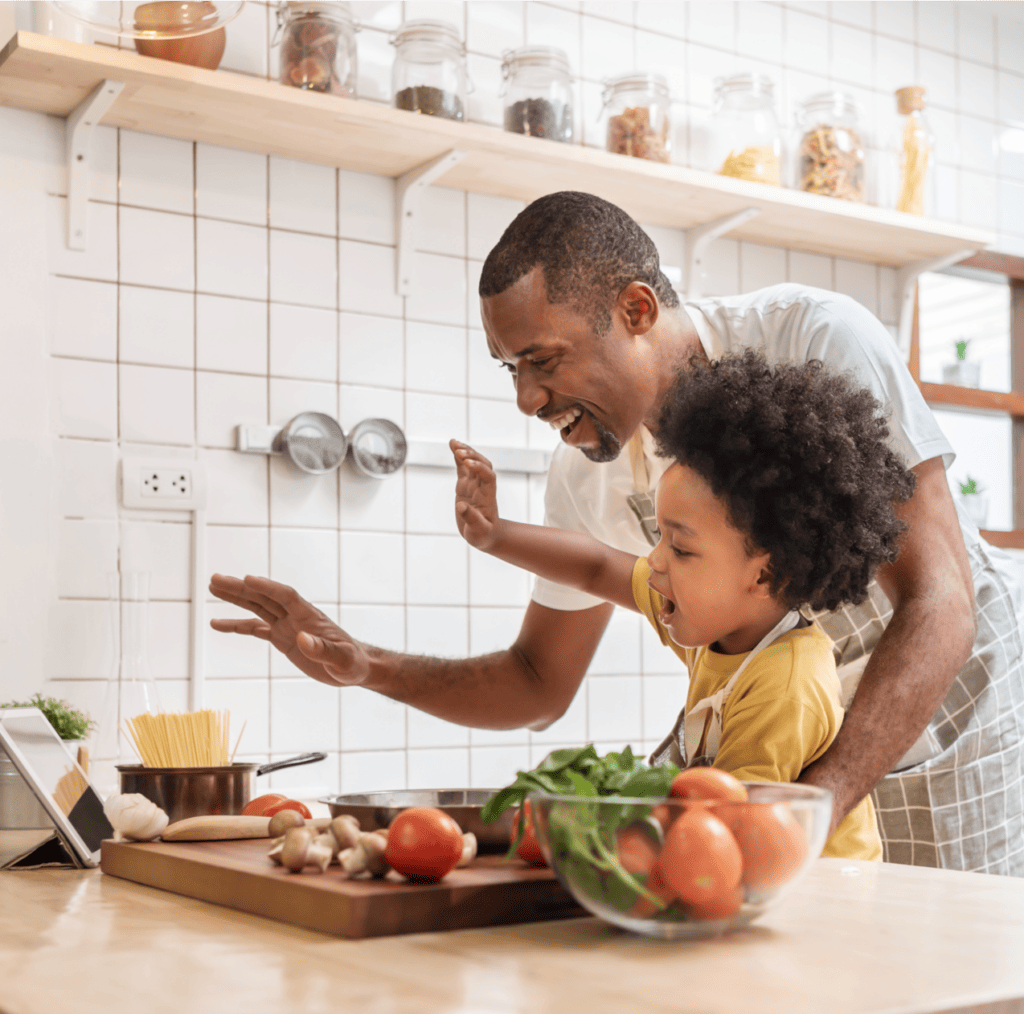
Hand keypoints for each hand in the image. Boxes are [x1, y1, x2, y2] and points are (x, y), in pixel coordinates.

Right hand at [209, 574, 370, 687]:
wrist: (353, 668)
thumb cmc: (351, 663)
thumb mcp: (341, 660)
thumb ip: (323, 650)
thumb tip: (303, 639)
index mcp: (310, 617)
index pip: (286, 596)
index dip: (268, 587)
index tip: (248, 578)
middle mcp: (296, 617)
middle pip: (265, 597)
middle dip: (241, 588)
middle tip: (215, 579)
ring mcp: (287, 626)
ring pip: (257, 607)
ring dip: (236, 598)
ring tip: (213, 588)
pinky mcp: (282, 638)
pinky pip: (255, 629)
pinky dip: (237, 625)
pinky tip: (217, 624)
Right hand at [450, 438, 501, 551]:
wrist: (485, 536)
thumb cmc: (483, 535)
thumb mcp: (478, 531)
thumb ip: (471, 519)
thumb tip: (461, 507)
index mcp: (487, 496)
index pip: (488, 476)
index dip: (480, 468)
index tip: (468, 463)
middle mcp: (482, 487)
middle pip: (482, 465)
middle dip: (472, 456)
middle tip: (458, 450)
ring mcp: (474, 485)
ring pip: (472, 463)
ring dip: (465, 451)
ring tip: (453, 442)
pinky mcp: (465, 486)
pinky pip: (463, 468)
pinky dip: (458, 457)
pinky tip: (452, 446)